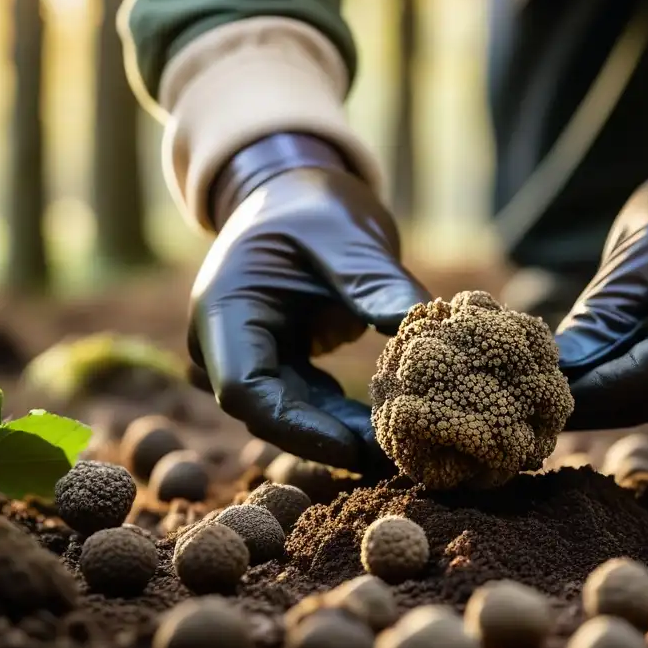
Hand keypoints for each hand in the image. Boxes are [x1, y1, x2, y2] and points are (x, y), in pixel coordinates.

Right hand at [188, 134, 430, 472]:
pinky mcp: (278, 361)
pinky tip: (391, 425)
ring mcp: (249, 354)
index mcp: (224, 307)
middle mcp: (225, 341)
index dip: (296, 426)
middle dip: (329, 437)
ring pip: (291, 413)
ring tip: (402, 446)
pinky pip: (309, 402)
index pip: (245, 387)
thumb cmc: (311, 205)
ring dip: (343, 431)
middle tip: (395, 457)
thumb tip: (423, 325)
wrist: (293, 191)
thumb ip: (374, 281)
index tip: (354, 446)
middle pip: (268, 411)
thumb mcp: (344, 235)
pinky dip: (346, 415)